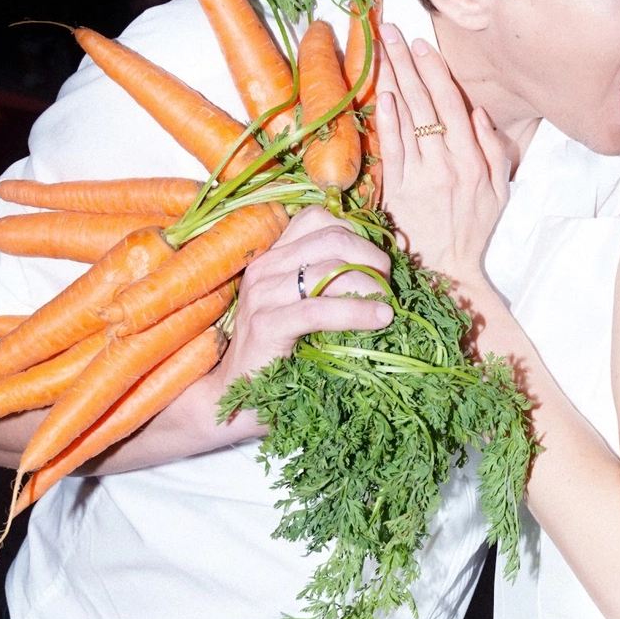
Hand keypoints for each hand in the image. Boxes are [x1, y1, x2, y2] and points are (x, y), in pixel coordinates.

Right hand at [211, 207, 392, 437]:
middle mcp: (264, 268)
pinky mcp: (265, 326)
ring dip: (370, 285)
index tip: (379, 265)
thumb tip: (386, 264)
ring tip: (388, 307)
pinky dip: (356, 312)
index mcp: (273, 257)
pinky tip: (379, 319)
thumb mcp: (302, 309)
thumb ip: (331, 284)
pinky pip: (318, 309)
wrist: (231, 399)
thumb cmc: (278, 355)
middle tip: (389, 287)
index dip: (358, 235)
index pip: (319, 219)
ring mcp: (262, 295)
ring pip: (330, 269)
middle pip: (333, 238)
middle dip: (372, 258)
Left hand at [377, 26, 509, 286]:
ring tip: (380, 49)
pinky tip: (381, 93)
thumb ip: (493, 150)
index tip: (422, 45)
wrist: (447, 269)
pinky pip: (392, 147)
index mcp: (472, 161)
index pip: (451, 105)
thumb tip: (477, 112)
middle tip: (390, 31)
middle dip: (406, 63)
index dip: (435, 72)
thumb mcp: (500, 191)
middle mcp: (445, 164)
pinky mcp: (397, 189)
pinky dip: (387, 118)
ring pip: (405, 118)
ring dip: (392, 79)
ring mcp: (419, 176)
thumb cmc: (476, 228)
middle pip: (424, 103)